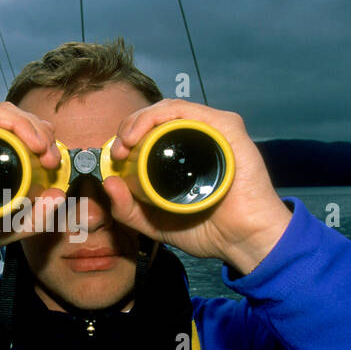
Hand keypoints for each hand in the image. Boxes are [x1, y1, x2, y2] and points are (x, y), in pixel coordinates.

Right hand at [0, 101, 65, 281]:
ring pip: (4, 111)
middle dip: (42, 133)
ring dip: (32, 126)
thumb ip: (36, 216)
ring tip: (44, 151)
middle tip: (52, 160)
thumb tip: (59, 194)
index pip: (19, 132)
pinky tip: (29, 141)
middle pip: (15, 118)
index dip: (43, 140)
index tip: (54, 164)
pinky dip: (14, 121)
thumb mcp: (8, 227)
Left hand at [103, 100, 291, 273]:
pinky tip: (144, 133)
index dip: (127, 136)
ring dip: (140, 119)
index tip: (115, 157)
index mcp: (184, 153)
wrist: (242, 240)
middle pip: (157, 116)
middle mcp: (199, 137)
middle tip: (118, 151)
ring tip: (126, 142)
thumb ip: (127, 209)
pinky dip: (160, 116)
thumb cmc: (207, 230)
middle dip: (129, 126)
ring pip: (169, 109)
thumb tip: (108, 183)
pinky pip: (188, 111)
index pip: (151, 130)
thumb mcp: (154, 223)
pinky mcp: (226, 128)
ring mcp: (213, 131)